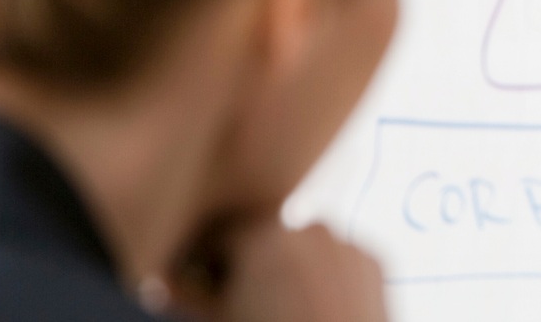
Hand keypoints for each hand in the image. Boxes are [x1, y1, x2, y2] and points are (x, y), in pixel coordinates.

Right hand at [167, 219, 388, 321]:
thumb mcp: (222, 317)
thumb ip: (189, 294)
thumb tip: (166, 282)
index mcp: (266, 236)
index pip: (223, 235)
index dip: (210, 262)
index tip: (209, 285)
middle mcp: (311, 228)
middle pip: (267, 238)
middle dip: (253, 264)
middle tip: (248, 301)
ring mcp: (347, 242)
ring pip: (306, 249)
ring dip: (291, 268)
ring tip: (285, 311)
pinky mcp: (374, 261)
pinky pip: (339, 262)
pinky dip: (326, 278)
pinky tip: (318, 311)